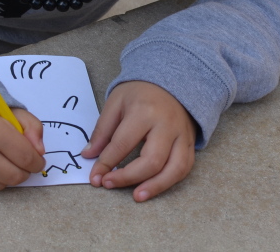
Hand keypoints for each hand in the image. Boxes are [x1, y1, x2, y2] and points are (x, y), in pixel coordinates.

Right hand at [0, 108, 44, 189]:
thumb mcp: (10, 111)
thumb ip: (32, 126)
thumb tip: (39, 152)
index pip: (26, 157)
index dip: (37, 162)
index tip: (38, 160)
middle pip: (15, 176)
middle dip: (25, 171)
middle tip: (24, 163)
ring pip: (1, 185)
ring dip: (8, 176)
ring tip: (4, 161)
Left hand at [82, 81, 196, 201]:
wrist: (170, 82)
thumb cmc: (140, 93)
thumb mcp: (115, 103)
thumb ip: (102, 130)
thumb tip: (89, 155)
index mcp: (144, 112)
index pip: (123, 144)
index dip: (106, 163)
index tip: (95, 177)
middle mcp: (166, 125)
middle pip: (151, 160)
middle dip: (128, 177)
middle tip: (109, 184)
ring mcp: (182, 135)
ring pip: (174, 168)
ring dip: (155, 186)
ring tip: (137, 196)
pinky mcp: (190, 143)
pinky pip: (184, 168)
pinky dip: (169, 181)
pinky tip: (154, 188)